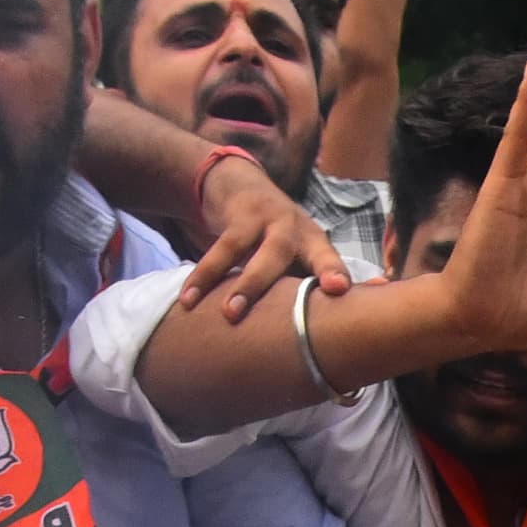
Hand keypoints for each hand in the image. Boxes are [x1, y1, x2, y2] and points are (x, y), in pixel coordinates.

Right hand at [173, 154, 349, 320]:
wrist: (244, 187)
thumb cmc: (282, 243)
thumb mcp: (302, 257)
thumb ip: (310, 289)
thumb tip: (325, 338)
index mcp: (314, 244)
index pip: (328, 258)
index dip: (333, 271)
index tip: (338, 288)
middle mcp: (291, 228)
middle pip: (279, 253)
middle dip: (274, 281)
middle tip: (274, 305)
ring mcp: (261, 220)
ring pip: (242, 249)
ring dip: (235, 282)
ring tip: (226, 313)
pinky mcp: (234, 219)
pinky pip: (217, 250)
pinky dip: (202, 276)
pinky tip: (187, 299)